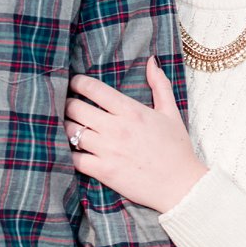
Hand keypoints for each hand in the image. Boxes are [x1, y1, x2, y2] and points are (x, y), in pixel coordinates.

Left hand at [65, 59, 205, 212]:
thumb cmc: (176, 148)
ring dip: (65, 127)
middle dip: (67, 104)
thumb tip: (152, 62)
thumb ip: (160, 85)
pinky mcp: (103, 171)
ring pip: (70, 132)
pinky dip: (67, 153)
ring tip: (68, 126)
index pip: (94, 89)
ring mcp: (107, 150)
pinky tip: (71, 149)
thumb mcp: (171, 112)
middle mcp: (116, 128)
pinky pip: (73, 158)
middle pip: (75, 108)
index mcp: (132, 111)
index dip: (79, 83)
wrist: (180, 185)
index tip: (75, 83)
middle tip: (68, 105)